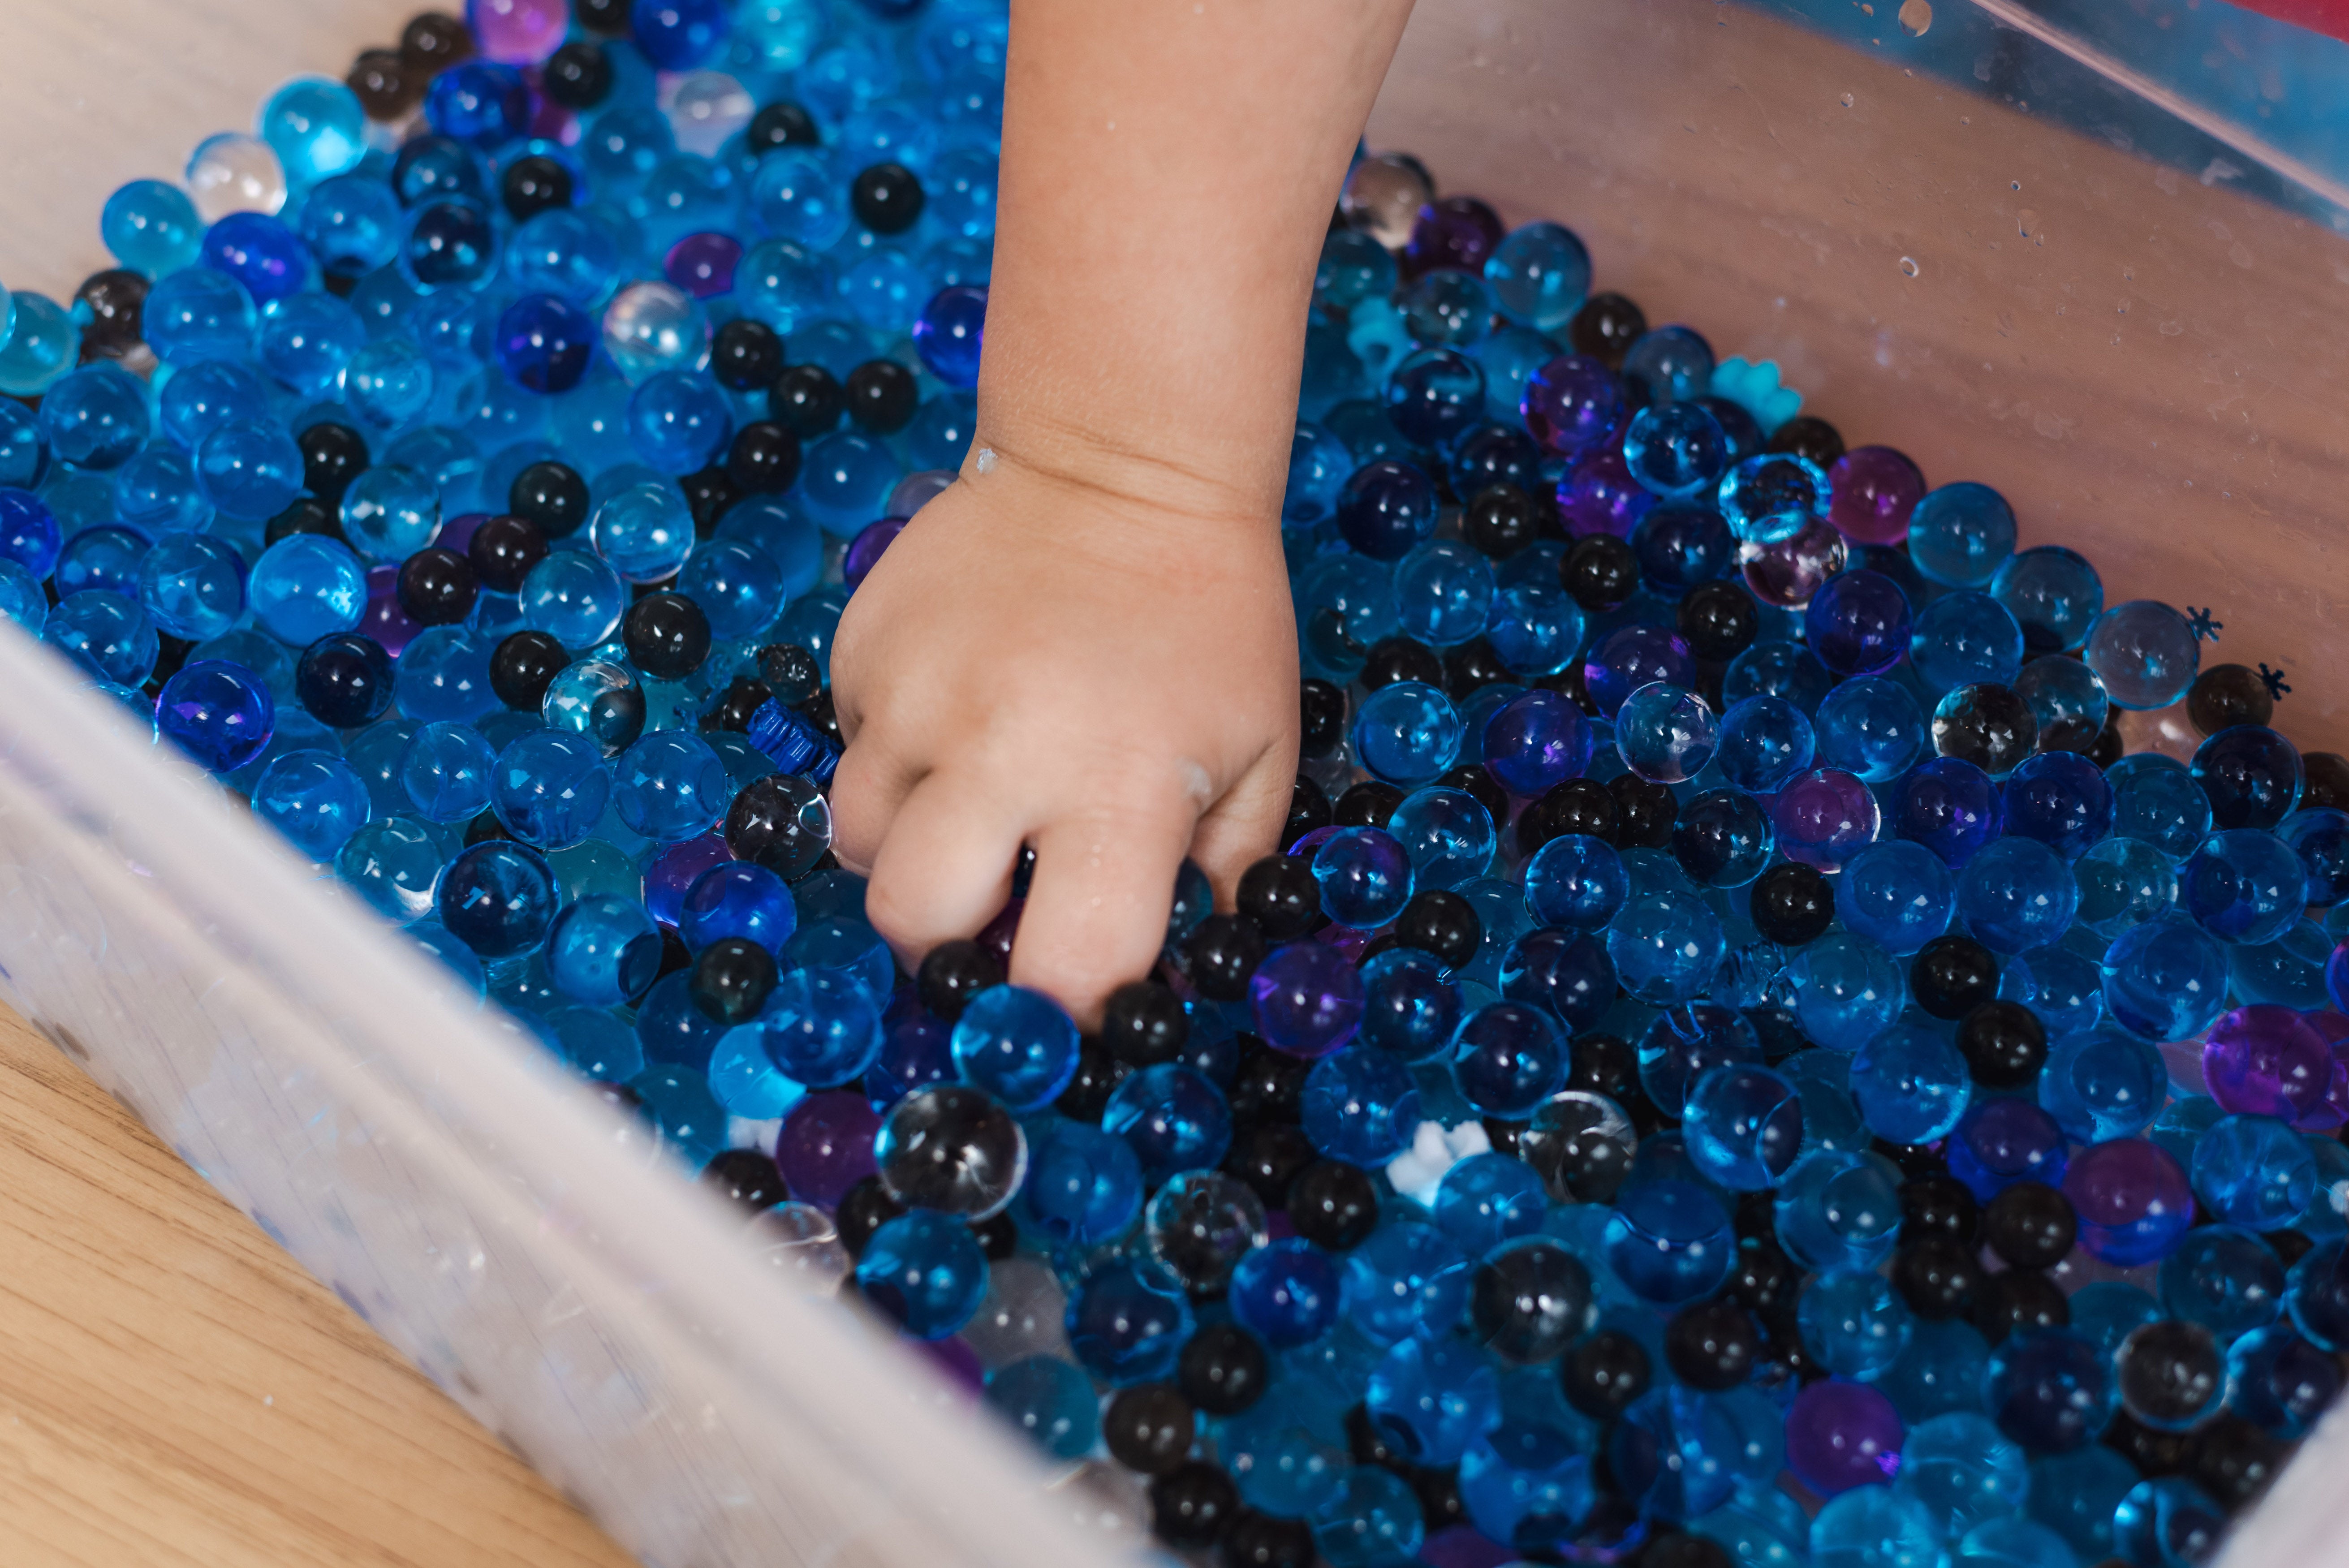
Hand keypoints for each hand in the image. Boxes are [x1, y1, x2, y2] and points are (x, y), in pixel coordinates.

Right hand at [826, 448, 1298, 1027]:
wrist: (1123, 466)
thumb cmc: (1209, 622)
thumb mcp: (1258, 755)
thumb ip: (1225, 877)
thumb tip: (1176, 968)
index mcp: (1114, 791)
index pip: (1062, 970)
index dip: (1061, 1010)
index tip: (1069, 997)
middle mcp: (1000, 751)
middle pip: (913, 920)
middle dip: (947, 939)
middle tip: (992, 903)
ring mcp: (915, 696)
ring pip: (858, 842)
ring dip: (908, 848)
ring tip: (972, 800)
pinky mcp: (863, 649)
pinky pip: (851, 751)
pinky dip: (892, 760)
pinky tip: (956, 715)